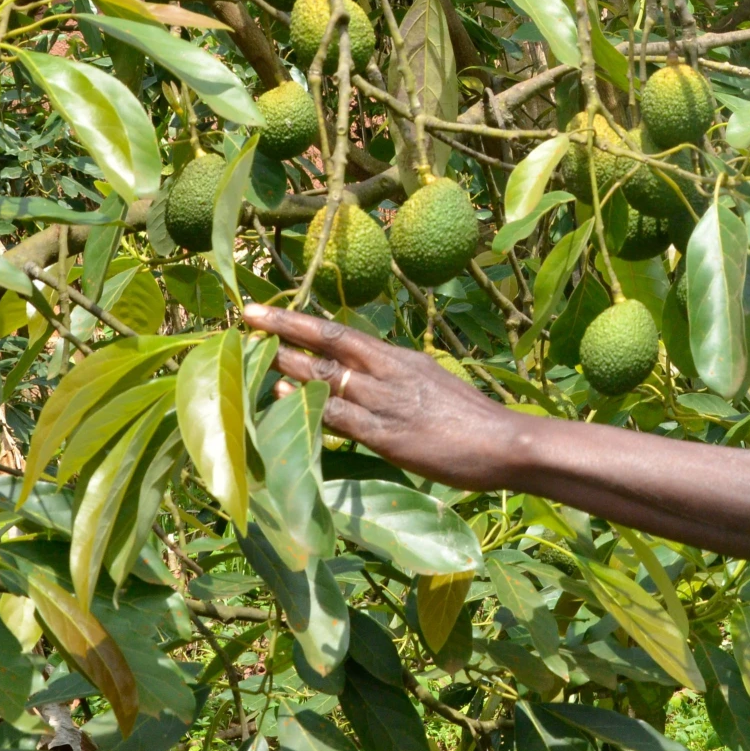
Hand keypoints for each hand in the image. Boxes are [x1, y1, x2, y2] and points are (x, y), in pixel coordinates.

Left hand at [242, 303, 525, 491]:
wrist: (505, 440)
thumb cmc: (471, 418)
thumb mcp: (431, 384)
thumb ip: (396, 379)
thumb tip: (363, 379)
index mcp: (398, 358)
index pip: (338, 332)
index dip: (297, 321)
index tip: (262, 310)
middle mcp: (387, 373)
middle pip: (326, 346)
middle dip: (281, 333)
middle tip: (244, 320)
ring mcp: (385, 403)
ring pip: (327, 377)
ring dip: (288, 366)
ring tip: (252, 356)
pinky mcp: (387, 436)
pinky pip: (340, 417)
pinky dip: (311, 405)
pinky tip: (287, 398)